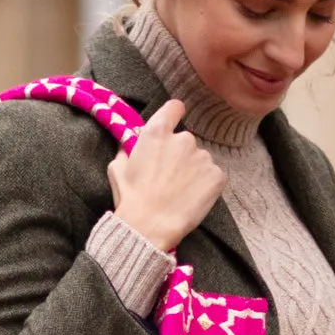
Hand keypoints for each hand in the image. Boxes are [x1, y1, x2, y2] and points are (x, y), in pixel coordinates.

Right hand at [106, 99, 226, 251]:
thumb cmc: (131, 198)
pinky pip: (213, 175)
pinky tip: (192, 198)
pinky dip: (206, 185)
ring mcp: (203, 157)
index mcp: (157, 133)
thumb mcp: (117, 167)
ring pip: (200, 159)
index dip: (174, 115)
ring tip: (180, 191)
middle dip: (180, 155)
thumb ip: (127, 149)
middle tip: (170, 177)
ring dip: (193, 171)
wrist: (150, 226)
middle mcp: (183, 139)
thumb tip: (130, 144)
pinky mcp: (217, 175)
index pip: (174, 108)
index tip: (174, 123)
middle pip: (186, 140)